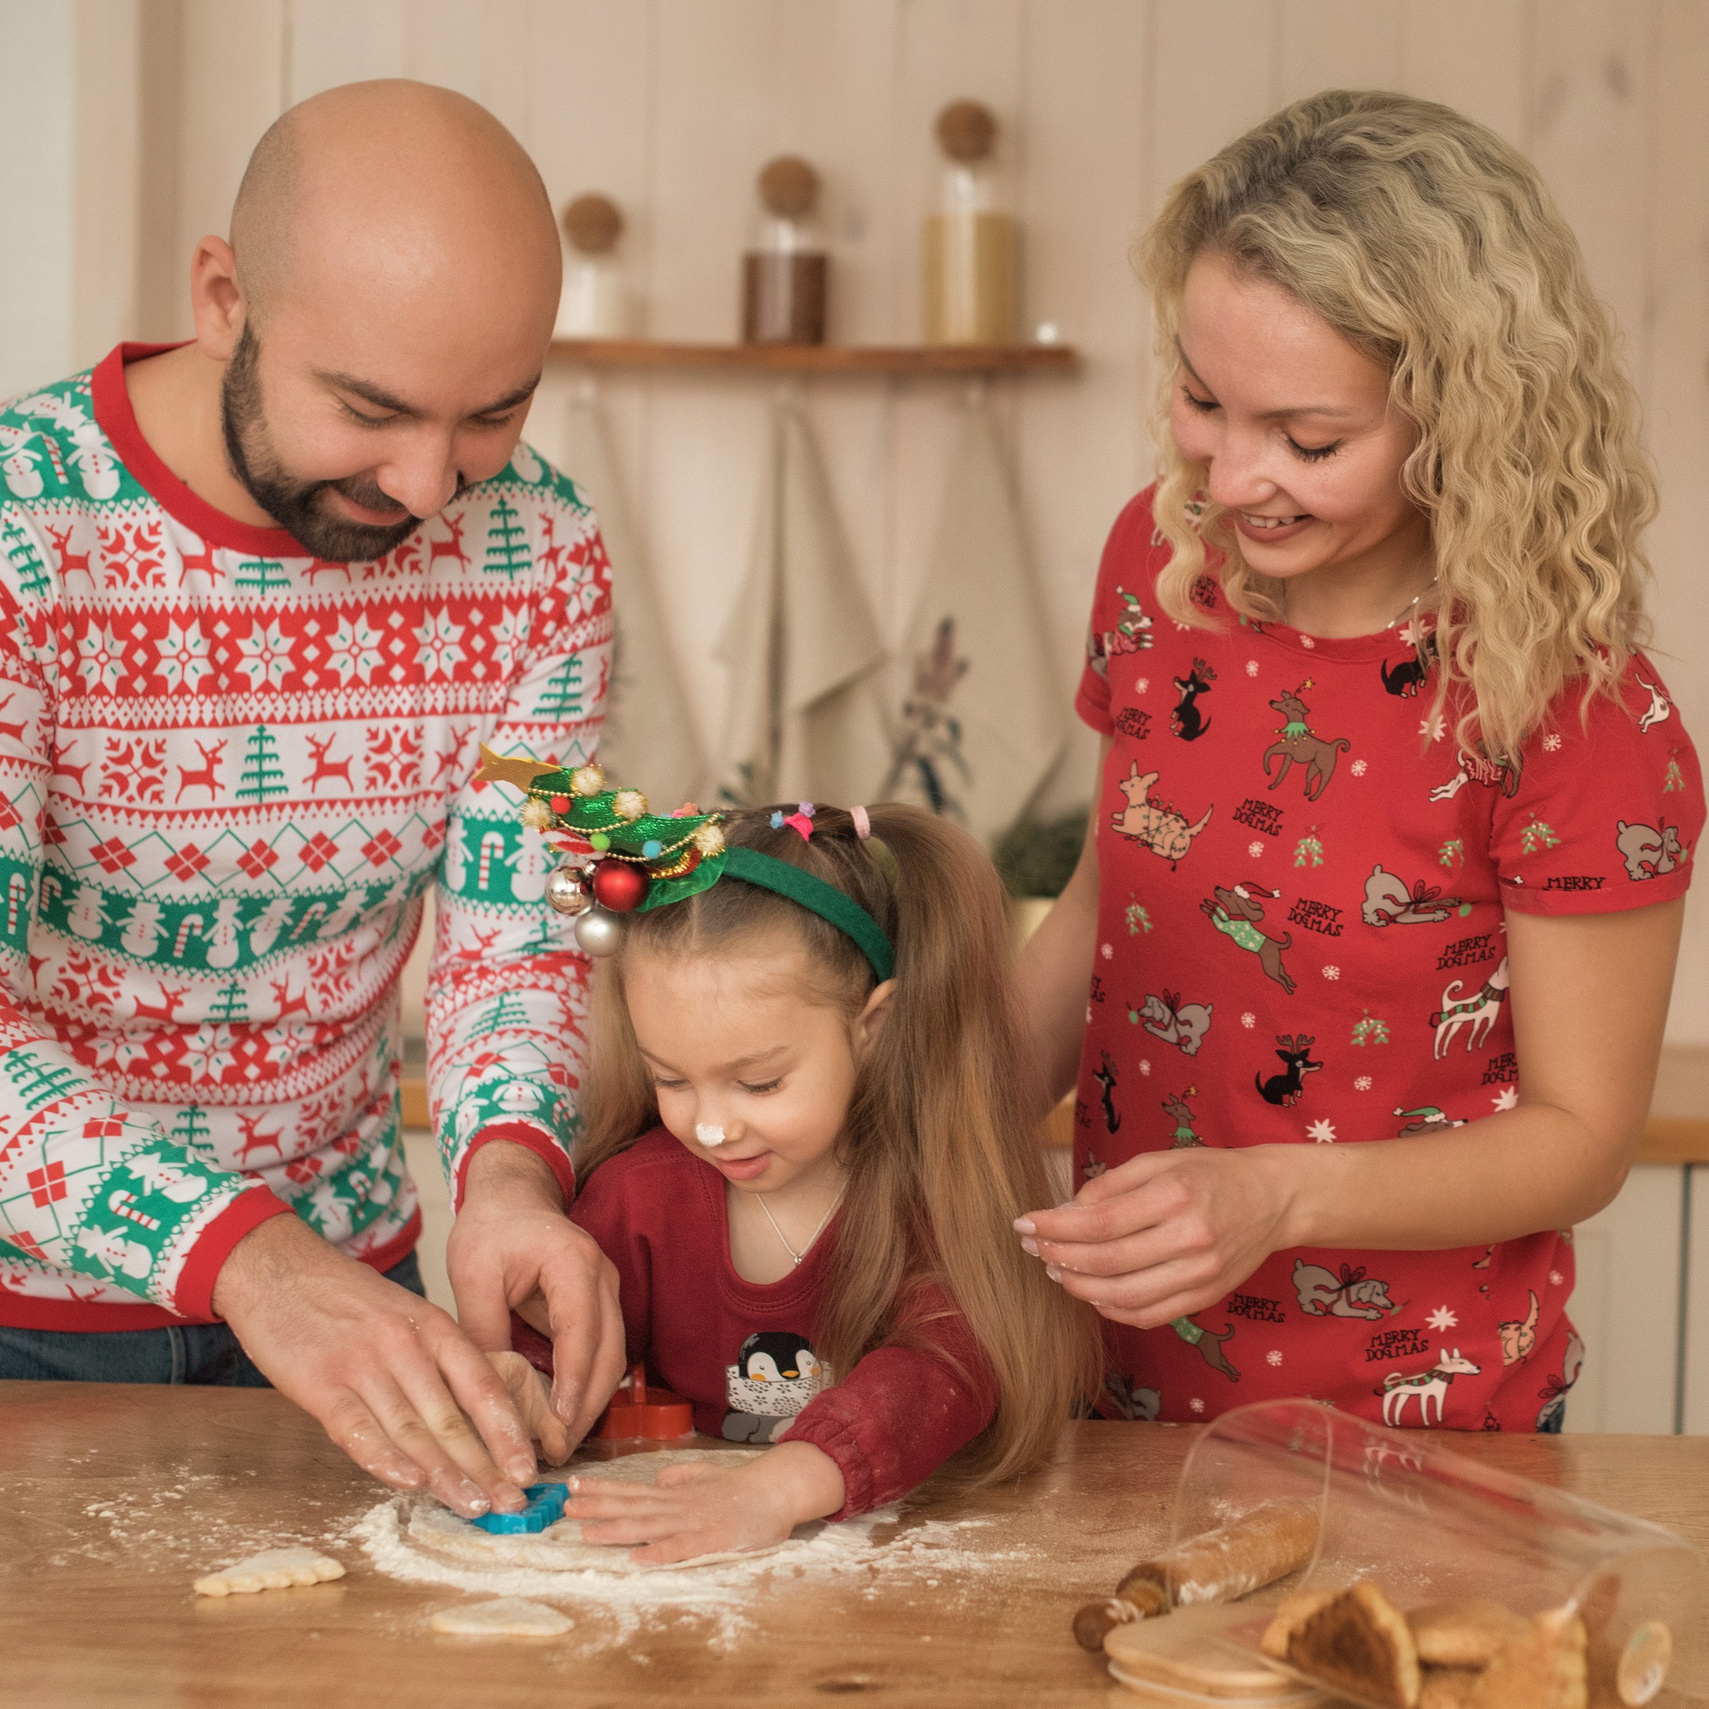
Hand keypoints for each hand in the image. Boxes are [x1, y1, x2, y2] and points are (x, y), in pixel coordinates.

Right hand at [212, 1214, 536, 1516]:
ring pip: (413, 1429)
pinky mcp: (320, 1383)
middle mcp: (405, 1344)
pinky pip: (358, 1428)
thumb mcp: (404, 1314)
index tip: (528, 1468)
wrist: (278, 1268)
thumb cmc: (345, 1298)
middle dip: (487, 1464)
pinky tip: (411, 1483)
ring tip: (475, 1505)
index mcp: (432, 1326)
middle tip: (513, 1503)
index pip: (482, 1384)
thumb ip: (433, 1360)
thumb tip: (468, 1416)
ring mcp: (363, 1363)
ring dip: (447, 1473)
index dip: (507, 1430)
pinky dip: (385, 1459)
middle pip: (453, 1415)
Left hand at [447, 1140, 626, 1449]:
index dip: (573, 1385)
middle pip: (610, 1353)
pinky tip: (560, 1415)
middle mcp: (602, 1278)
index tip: (555, 1427)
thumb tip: (486, 1393)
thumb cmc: (492, 1226)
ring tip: (558, 1442)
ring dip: (590, 1401)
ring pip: (613, 1357)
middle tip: (556, 1450)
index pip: (583, 1333)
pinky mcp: (598, 1305)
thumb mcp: (473, 1275)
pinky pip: (601, 1351)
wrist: (512, 1194)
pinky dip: (585, 1385)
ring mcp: (606, 1291)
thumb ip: (483, 1331)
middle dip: (587, 1406)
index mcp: (573, 1264)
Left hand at [562, 1441, 845, 1563]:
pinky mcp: (713, 1540)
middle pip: (632, 1506)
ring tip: (585, 1531)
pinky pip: (682, 1549)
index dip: (603, 1489)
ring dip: (617, 1529)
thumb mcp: (708, 1476)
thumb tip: (658, 1480)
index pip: (633, 1491)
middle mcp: (678, 1506)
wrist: (778, 1489)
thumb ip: (683, 1477)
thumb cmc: (743, 1487)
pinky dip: (659, 1553)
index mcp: (676, 1494)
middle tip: (565, 1503)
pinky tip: (638, 1558)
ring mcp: (693, 1522)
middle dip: (598, 1506)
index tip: (574, 1486)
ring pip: (649, 1526)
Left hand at [1016, 1146, 1296, 1327]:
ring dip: (1079, 1287)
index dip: (1054, 1227)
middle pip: (1107, 1262)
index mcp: (1176, 1196)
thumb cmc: (1211, 1173)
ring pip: (1124, 1297)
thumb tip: (1064, 1212)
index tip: (1023, 1223)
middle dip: (1058, 1256)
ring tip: (1055, 1269)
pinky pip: (1148, 1315)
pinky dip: (1111, 1309)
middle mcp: (1190, 1239)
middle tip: (1030, 1247)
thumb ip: (1111, 1185)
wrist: (1274, 1199)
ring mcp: (1201, 1275)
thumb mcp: (1160, 1160)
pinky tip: (1091, 1291)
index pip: (1100, 1222)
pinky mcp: (1206, 1298)